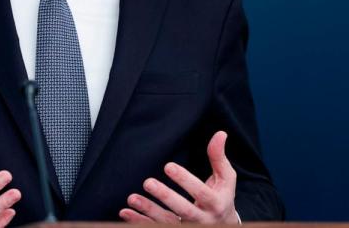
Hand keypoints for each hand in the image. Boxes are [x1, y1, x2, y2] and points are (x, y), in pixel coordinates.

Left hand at [120, 131, 237, 223]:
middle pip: (184, 211)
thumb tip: (220, 133)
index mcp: (216, 204)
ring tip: (131, 198)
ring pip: (167, 222)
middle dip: (166, 197)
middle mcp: (203, 220)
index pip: (202, 193)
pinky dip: (140, 221)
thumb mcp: (225, 179)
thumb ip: (219, 158)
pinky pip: (156, 227)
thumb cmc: (221, 196)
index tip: (168, 166)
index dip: (186, 181)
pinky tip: (125, 212)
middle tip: (147, 182)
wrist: (222, 225)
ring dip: (148, 211)